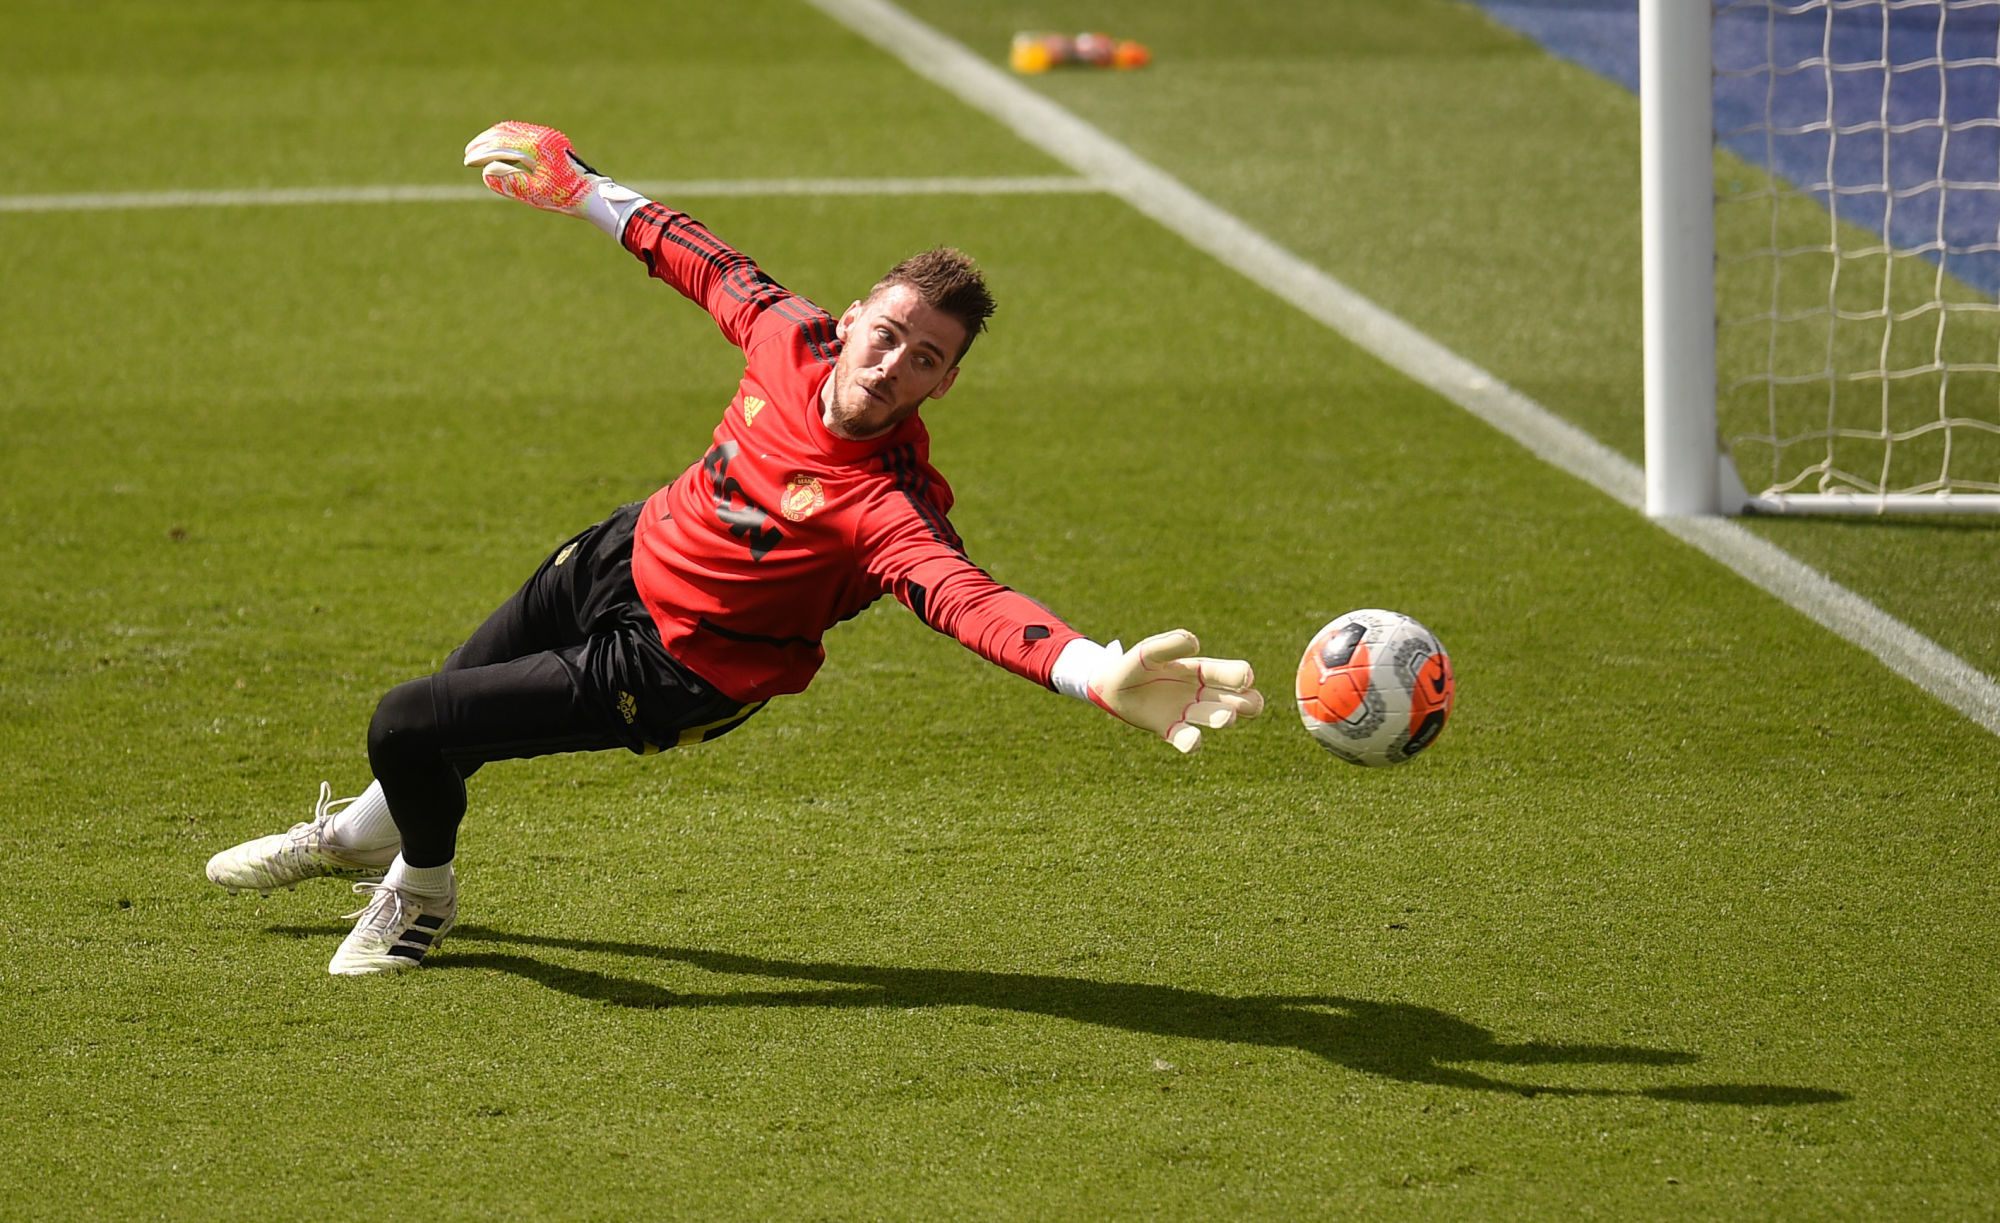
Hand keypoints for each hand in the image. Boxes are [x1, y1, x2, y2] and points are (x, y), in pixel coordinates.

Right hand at [464, 121, 603, 214]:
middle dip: (484, 142)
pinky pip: (523, 132)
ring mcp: (547, 135)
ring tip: (479, 149)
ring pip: (513, 130)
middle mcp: (542, 136)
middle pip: (504, 133)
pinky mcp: (550, 138)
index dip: (482, 153)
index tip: (467, 160)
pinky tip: (498, 146)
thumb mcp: (534, 193)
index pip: (501, 146)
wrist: (590, 194)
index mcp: (537, 148)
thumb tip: (486, 171)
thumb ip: (510, 181)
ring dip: (494, 138)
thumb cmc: (563, 197)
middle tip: (468, 153)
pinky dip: (507, 137)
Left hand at [1085, 630, 1263, 753]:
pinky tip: (1195, 741)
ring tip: (1229, 718)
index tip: (1246, 677)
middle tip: (1251, 704)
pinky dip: (1191, 741)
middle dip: (1243, 702)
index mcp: (1199, 671)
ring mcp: (1185, 712)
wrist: (1110, 686)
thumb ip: (1170, 644)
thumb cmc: (1134, 664)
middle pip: (1230, 699)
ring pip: (1211, 717)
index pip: (1225, 673)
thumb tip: (1195, 643)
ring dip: (1221, 718)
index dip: (1237, 675)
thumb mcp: (1150, 650)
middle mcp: (1198, 694)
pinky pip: (1184, 738)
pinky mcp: (1168, 729)